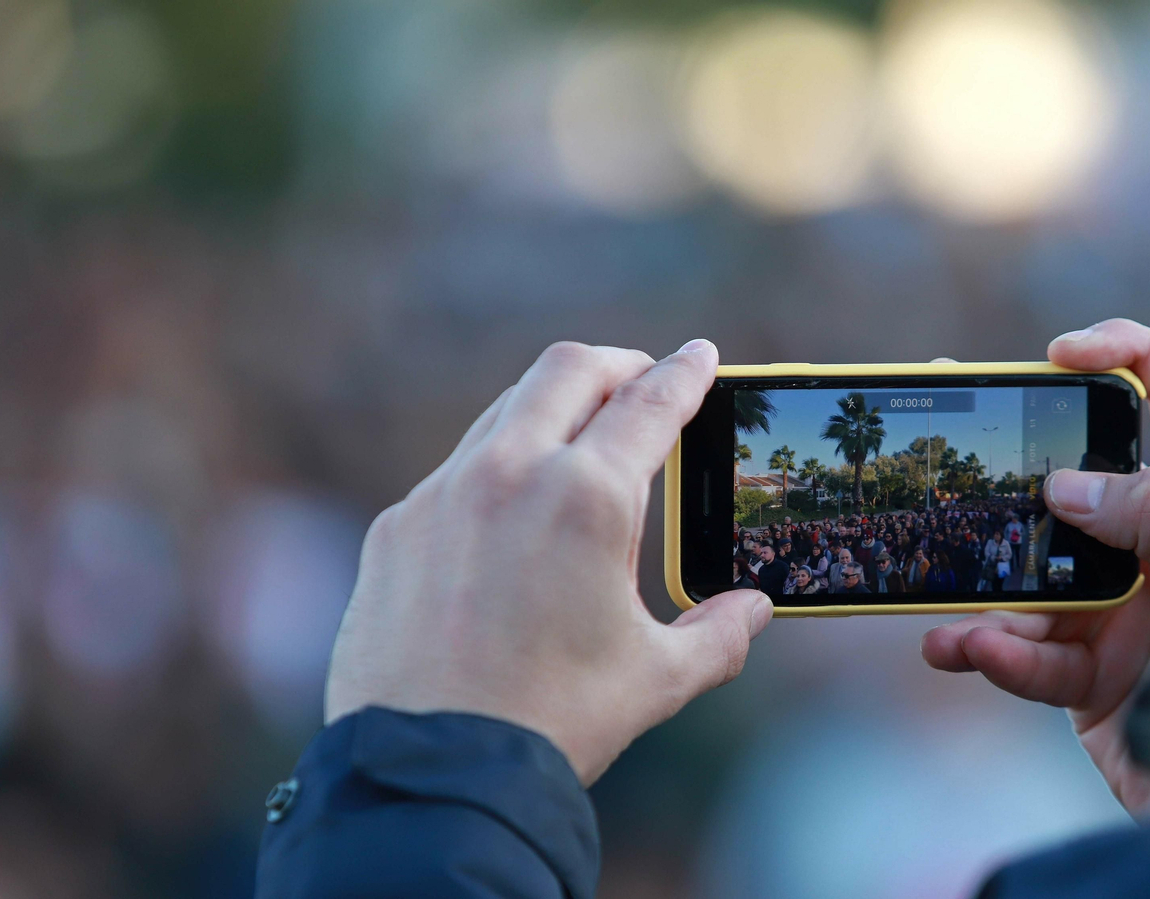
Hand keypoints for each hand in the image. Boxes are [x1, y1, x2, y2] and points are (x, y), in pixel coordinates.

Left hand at [325, 340, 772, 784]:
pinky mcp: (396, 528)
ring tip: (580, 440)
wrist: (430, 775)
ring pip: (505, 411)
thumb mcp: (655, 679)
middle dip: (618, 364)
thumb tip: (753, 609)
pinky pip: (456, 471)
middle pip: (569, 369)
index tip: (702, 356)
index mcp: (587, 498)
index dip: (686, 373)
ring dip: (552, 408)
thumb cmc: (553, 724)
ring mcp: (442, 495)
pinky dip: (498, 467)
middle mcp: (510, 474)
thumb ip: (719, 635)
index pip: (650, 403)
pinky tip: (512, 513)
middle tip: (644, 380)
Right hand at [921, 320, 1149, 815]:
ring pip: (1035, 568)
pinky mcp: (1086, 670)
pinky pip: (1027, 650)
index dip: (1127, 354)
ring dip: (988, 583)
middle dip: (1019, 454)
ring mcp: (1120, 605)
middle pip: (1082, 472)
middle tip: (959, 421)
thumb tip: (1066, 484)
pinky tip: (961, 649)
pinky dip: (993, 652)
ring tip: (946, 598)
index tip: (1062, 354)